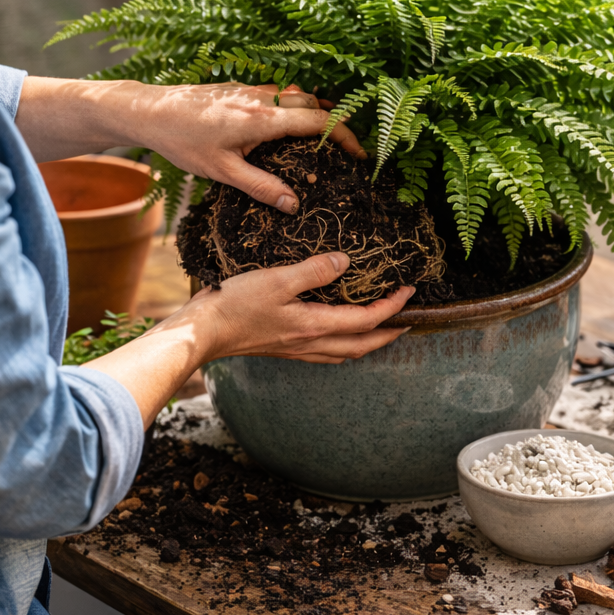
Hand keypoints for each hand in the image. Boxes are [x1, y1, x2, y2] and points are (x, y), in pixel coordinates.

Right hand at [83, 253, 414, 425]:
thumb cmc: (236, 305)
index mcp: (314, 326)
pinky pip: (327, 352)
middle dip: (390, 333)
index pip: (367, 320)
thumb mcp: (277, 279)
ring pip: (346, 352)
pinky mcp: (284, 348)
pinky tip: (338, 334)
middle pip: (363, 345)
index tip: (410, 291)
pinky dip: (344, 344)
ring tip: (382, 328)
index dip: (393, 306)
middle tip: (408, 319)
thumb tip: (345, 262)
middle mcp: (311, 343)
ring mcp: (297, 350)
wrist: (203, 333)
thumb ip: (314, 271)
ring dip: (369, 342)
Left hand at [142, 83, 365, 213]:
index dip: (346, 136)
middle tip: (344, 150)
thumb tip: (294, 204)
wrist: (149, 110)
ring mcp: (251, 88)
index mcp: (264, 119)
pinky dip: (291, 108)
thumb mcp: (222, 172)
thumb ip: (261, 187)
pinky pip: (277, 94)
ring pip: (296, 95)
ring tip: (321, 140)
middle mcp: (263, 97)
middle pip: (315, 103)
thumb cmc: (183, 141)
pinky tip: (282, 129)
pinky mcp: (239, 87)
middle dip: (334, 123)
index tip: (360, 154)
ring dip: (313, 113)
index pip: (320, 121)